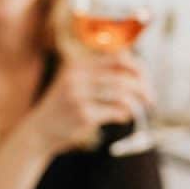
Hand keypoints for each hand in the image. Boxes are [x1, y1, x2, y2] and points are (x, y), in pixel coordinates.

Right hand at [24, 51, 153, 155]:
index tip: (145, 81)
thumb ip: (99, 74)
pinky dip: (124, 115)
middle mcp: (77, 78)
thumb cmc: (64, 106)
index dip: (138, 68)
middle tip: (150, 100)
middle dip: (143, 89)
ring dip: (134, 105)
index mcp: (77, 65)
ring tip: (133, 111)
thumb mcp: (75, 82)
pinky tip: (121, 118)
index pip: (118, 59)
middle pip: (123, 78)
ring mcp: (79, 96)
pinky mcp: (83, 115)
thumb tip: (137, 71)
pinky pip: (116, 112)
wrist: (39, 130)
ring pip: (122, 96)